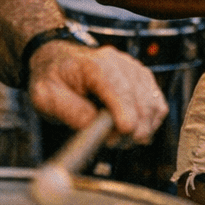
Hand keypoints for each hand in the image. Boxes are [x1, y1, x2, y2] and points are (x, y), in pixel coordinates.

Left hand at [28, 40, 167, 142]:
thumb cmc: (53, 78)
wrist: (59, 61)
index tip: (126, 132)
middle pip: (140, 98)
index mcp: (95, 65)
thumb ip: (70, 111)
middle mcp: (120, 63)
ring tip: (119, 138)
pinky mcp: (143, 80)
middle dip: (133, 128)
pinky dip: (150, 122)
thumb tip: (95, 127)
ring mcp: (135, 70)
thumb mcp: (46, 96)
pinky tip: (132, 129)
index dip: (125, 111)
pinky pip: (158, 105)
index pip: (118, 87)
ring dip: (142, 127)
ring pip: (153, 104)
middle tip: (113, 144)